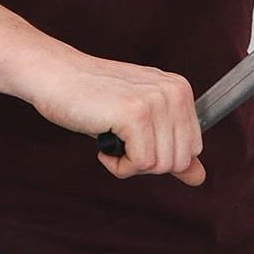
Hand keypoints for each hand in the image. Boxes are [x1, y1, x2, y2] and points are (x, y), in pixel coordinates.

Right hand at [26, 50, 205, 184]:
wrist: (54, 75)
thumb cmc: (93, 100)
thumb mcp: (141, 122)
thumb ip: (171, 148)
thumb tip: (199, 178)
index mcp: (181, 90)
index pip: (192, 149)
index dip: (159, 156)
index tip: (134, 138)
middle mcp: (175, 92)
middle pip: (179, 161)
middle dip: (146, 163)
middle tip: (121, 141)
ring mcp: (156, 101)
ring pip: (160, 165)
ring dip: (129, 164)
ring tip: (111, 138)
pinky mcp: (135, 113)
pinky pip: (141, 164)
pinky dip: (117, 165)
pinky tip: (103, 143)